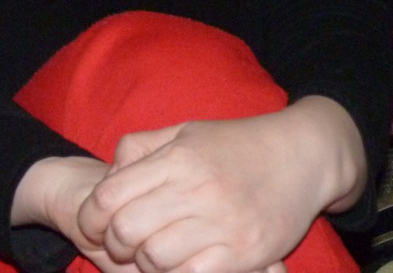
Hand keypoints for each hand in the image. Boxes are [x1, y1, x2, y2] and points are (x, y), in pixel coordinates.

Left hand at [74, 98, 362, 272]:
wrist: (301, 156)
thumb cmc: (235, 144)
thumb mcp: (183, 132)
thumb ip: (139, 148)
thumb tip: (108, 178)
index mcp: (177, 159)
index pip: (109, 196)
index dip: (91, 218)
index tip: (93, 226)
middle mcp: (197, 190)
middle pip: (127, 231)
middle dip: (115, 244)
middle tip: (123, 244)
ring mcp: (223, 224)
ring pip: (156, 259)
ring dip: (146, 263)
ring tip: (154, 254)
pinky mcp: (247, 253)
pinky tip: (181, 264)